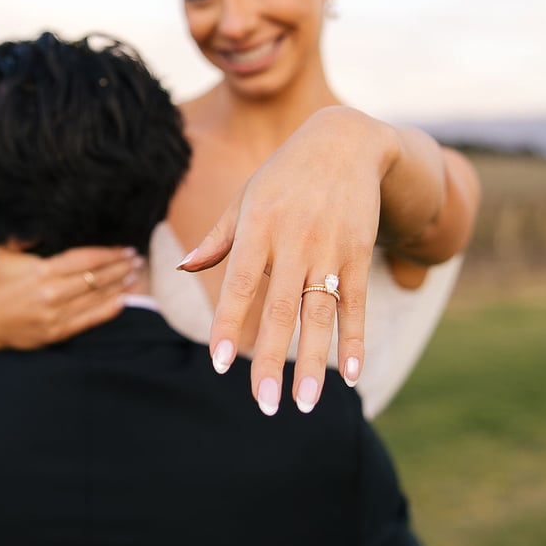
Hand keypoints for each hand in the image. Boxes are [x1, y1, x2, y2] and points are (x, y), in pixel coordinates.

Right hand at [0, 245, 143, 350]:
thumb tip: (44, 220)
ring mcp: (55, 314)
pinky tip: (124, 301)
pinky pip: (88, 320)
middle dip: (119, 267)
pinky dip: (108, 310)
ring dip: (119, 286)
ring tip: (136, 276)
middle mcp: (51, 293)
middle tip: (137, 260)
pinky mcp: (56, 332)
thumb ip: (24, 238)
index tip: (126, 248)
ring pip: (96, 298)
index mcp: (41, 271)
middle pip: (95, 277)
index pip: (84, 259)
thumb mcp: (3, 254)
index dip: (108, 254)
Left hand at [179, 107, 397, 414]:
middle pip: (281, 310)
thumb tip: (186, 268)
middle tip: (265, 405)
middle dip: (272, 362)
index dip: (230, 325)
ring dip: (314, 362)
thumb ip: (218, 238)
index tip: (221, 365)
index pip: (240, 285)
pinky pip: (356, 303)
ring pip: (320, 314)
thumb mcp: (246, 197)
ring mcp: (330, 248)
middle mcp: (294, 240)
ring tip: (305, 402)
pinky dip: (355, 339)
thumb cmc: (284, 174)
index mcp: (258, 227)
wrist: (346, 140)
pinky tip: (352, 373)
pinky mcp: (359, 252)